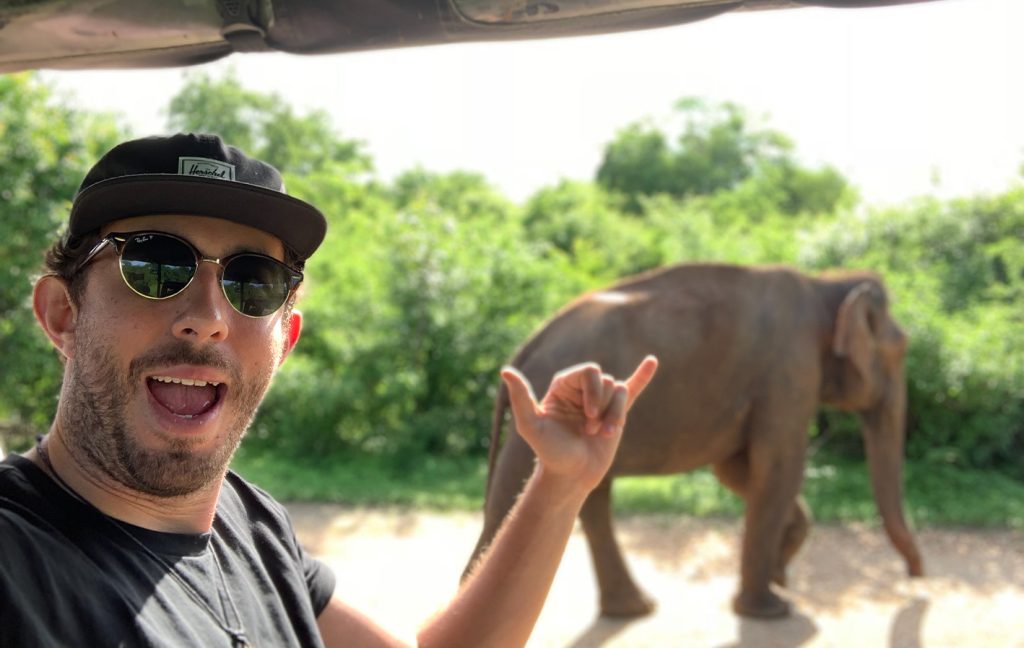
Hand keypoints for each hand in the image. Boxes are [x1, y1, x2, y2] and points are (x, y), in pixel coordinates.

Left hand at [501, 356, 657, 494]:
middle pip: (606, 381)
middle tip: (590, 429)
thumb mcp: (531, 425)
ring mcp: (600, 401)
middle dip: (602, 405)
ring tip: (603, 434)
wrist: (571, 476)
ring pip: (620, 392)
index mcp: (564, 385)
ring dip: (614, 415)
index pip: (589, 371)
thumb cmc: (549, 452)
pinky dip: (642, 375)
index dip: (593, 392)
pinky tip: (652, 362)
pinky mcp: (616, 414)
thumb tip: (506, 370)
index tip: (587, 416)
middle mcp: (582, 390)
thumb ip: (521, 398)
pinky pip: (632, 389)